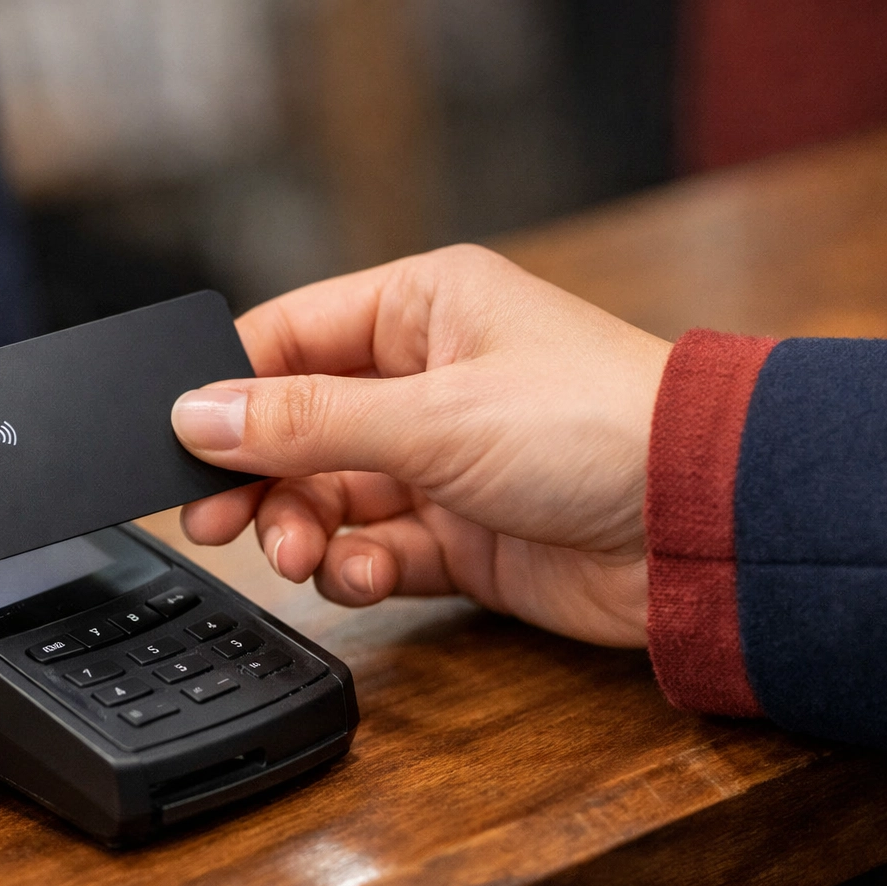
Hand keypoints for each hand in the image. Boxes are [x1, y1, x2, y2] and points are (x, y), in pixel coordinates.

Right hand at [169, 245, 669, 647]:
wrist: (705, 528)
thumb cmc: (600, 426)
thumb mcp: (432, 414)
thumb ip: (305, 421)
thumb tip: (199, 411)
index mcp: (421, 310)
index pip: (288, 338)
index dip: (228, 390)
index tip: (180, 442)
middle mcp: (426, 379)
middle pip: (298, 427)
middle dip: (260, 477)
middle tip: (219, 522)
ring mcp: (443, 459)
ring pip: (330, 495)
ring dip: (304, 530)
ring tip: (303, 557)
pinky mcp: (462, 533)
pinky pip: (376, 549)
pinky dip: (356, 568)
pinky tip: (362, 576)